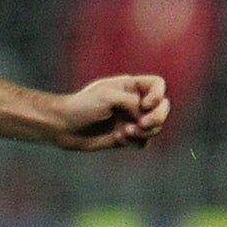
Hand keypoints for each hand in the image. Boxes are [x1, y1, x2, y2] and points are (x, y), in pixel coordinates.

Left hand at [52, 75, 170, 150]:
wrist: (63, 126)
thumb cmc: (82, 106)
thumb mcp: (108, 96)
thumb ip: (132, 102)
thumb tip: (144, 116)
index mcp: (129, 86)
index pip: (158, 85)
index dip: (158, 95)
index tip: (144, 104)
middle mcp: (133, 102)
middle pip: (163, 107)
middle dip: (157, 117)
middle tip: (142, 124)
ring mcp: (131, 120)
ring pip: (155, 127)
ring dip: (144, 131)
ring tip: (125, 132)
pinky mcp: (126, 136)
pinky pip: (143, 141)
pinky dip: (135, 141)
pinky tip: (117, 138)